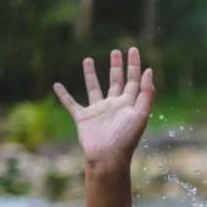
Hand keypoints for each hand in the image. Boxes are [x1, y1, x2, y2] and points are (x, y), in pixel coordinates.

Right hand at [53, 48, 154, 166]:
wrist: (108, 157)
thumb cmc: (127, 138)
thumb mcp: (141, 114)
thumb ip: (146, 94)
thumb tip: (149, 71)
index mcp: (129, 103)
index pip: (134, 80)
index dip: (134, 65)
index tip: (133, 49)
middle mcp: (114, 105)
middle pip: (116, 81)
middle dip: (116, 66)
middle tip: (115, 51)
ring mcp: (98, 110)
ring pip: (94, 87)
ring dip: (91, 74)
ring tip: (88, 59)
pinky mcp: (83, 117)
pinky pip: (71, 103)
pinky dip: (63, 94)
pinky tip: (57, 85)